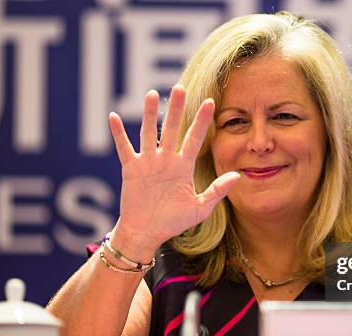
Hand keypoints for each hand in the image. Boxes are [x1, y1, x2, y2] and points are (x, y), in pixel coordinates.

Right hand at [108, 86, 239, 254]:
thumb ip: (217, 191)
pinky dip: (118, 133)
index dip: (202, 121)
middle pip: (172, 129)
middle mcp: (166, 160)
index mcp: (183, 167)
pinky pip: (124, 148)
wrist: (148, 233)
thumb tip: (237, 175)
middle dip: (176, 109)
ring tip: (151, 94)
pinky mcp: (131, 169)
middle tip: (180, 87)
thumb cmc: (174, 222)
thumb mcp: (200, 208)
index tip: (211, 102)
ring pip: (148, 133)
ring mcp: (148, 162)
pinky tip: (113, 117)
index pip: (195, 138)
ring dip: (148, 114)